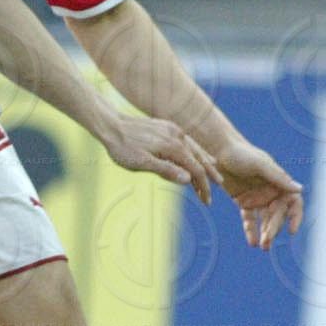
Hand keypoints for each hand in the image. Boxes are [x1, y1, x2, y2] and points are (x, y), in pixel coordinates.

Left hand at [103, 113, 221, 204]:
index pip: (196, 170)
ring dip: (204, 163)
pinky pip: (186, 141)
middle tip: (215, 191)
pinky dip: (194, 151)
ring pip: (195, 149)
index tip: (207, 200)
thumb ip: (166, 170)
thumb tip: (189, 180)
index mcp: (174, 147)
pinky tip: (195, 155)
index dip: (204, 186)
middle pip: (200, 159)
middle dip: (209, 176)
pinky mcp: (166, 127)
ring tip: (214, 174)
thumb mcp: (142, 163)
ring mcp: (173, 130)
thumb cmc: (123, 147)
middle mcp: (178, 136)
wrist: (110, 125)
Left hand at [215, 138, 303, 250]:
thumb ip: (279, 178)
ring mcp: (258, 198)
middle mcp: (271, 192)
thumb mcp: (261, 164)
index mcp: (279, 182)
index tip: (291, 230)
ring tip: (263, 246)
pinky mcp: (243, 201)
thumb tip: (300, 189)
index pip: (294, 203)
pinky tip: (252, 242)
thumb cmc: (242, 153)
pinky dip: (251, 230)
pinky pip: (249, 219)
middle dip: (274, 228)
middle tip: (267, 241)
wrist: (218, 151)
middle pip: (277, 215)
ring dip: (265, 233)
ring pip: (265, 220)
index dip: (295, 217)